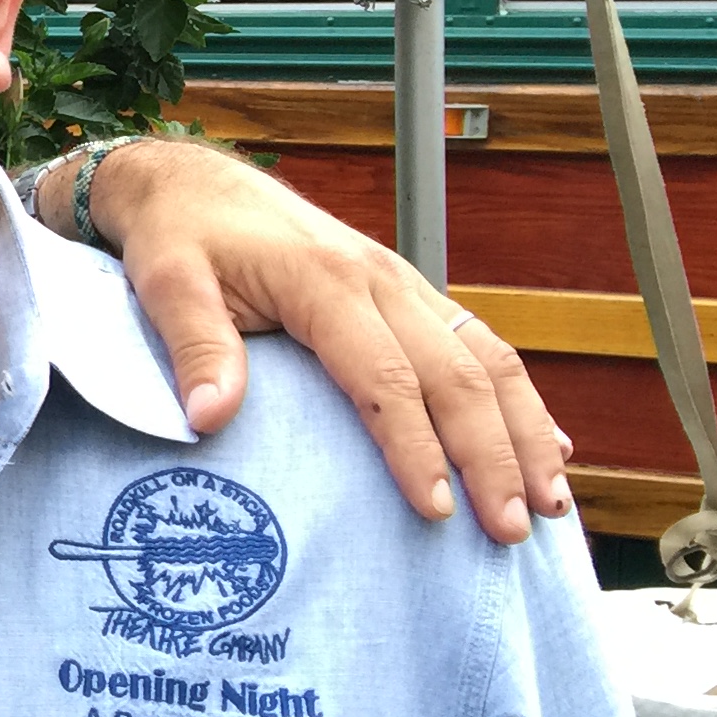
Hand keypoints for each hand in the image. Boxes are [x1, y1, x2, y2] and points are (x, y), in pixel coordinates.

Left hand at [79, 139, 572, 543]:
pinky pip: (476, 345)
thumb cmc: (180, 237)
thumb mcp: (167, 284)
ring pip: (487, 359)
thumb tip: (209, 419)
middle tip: (510, 532)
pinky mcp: (407, 293)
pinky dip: (517, 399)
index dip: (416, 447)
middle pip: (457, 375)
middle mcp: (382, 280)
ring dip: (525, 431)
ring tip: (550, 503)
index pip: (387, 378)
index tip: (436, 510)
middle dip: (493, 456)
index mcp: (327, 282)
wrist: (194, 184)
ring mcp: (403, 284)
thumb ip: (195, 348)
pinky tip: (546, 445)